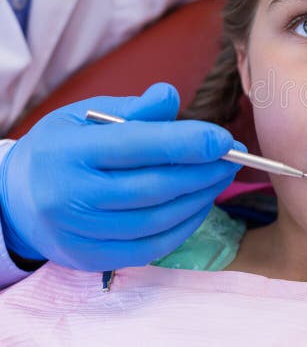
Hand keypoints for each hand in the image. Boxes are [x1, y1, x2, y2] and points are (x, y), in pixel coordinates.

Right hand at [0, 83, 242, 270]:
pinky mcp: (89, 259)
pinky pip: (149, 247)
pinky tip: (199, 205)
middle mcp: (70, 196)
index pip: (138, 146)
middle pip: (154, 187)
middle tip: (234, 157)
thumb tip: (170, 97)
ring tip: (220, 178)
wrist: (15, 199)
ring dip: (199, 198)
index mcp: (69, 153)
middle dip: (203, 171)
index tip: (225, 139)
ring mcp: (78, 233)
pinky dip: (182, 227)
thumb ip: (133, 110)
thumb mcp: (85, 117)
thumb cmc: (61, 149)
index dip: (188, 142)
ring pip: (156, 219)